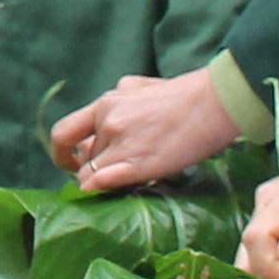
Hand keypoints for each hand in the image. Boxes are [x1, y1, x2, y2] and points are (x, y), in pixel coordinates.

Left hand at [51, 68, 245, 194]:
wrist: (216, 101)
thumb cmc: (185, 95)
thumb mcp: (141, 87)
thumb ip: (119, 99)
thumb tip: (106, 110)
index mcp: (106, 102)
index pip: (65, 132)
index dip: (63, 153)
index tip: (73, 163)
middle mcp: (107, 121)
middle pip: (83, 159)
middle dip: (91, 170)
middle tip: (109, 176)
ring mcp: (120, 143)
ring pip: (91, 175)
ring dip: (104, 183)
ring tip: (132, 179)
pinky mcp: (137, 164)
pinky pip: (100, 184)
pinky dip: (100, 191)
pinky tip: (114, 191)